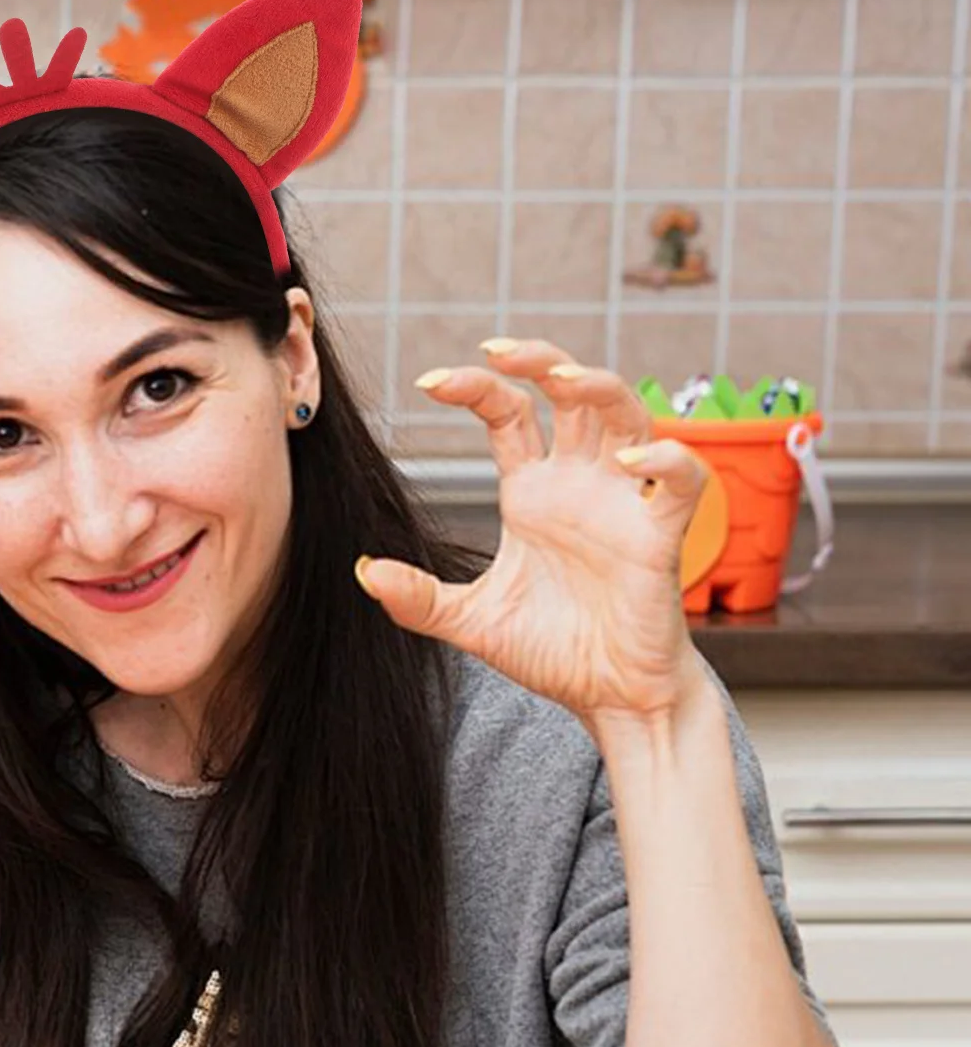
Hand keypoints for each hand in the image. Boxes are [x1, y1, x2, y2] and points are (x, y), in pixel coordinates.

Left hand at [357, 339, 712, 727]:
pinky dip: (664, 461)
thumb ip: (419, 598)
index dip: (477, 387)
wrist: (606, 696)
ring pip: (627, 416)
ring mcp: (622, 503)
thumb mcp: (470, 622)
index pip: (508, 414)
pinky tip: (628, 463)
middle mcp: (579, 483)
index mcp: (533, 492)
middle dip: (541, 359)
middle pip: (571, 392)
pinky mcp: (661, 534)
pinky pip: (682, 479)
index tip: (430, 382)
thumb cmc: (551, 651)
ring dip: (600, 387)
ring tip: (562, 380)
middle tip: (500, 350)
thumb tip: (364, 572)